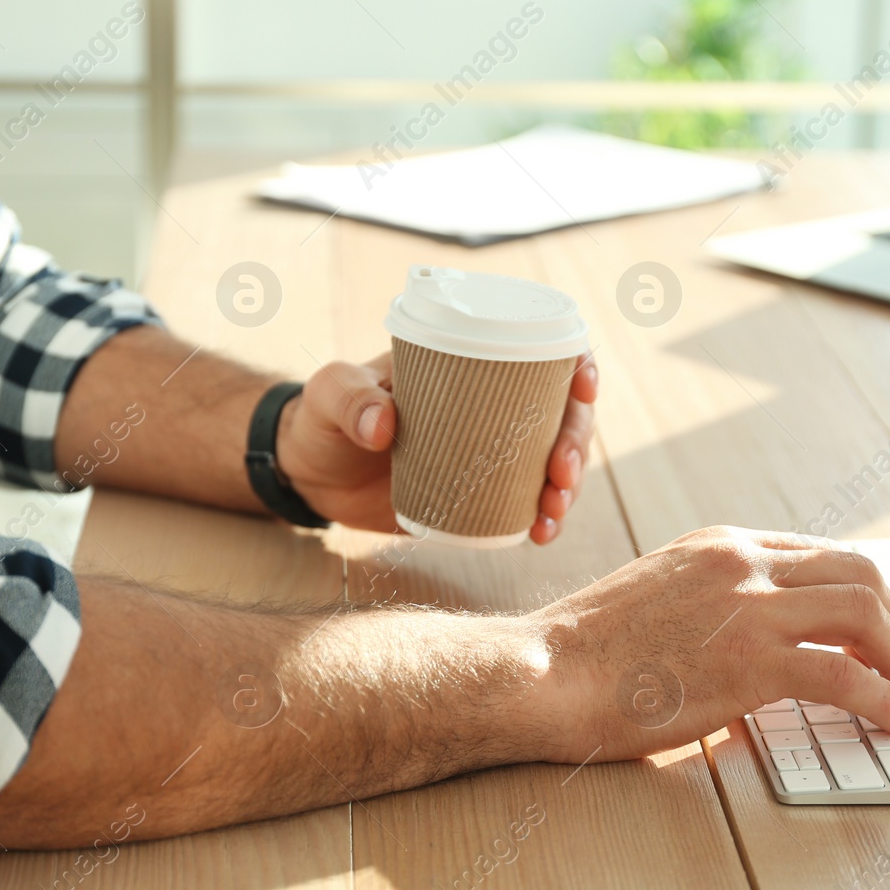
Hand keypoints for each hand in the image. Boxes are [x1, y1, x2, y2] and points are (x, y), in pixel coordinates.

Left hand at [275, 350, 598, 543]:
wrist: (307, 474)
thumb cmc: (320, 416)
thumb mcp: (329, 394)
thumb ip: (350, 399)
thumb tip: (386, 425)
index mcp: (468, 366)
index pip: (540, 353)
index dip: (576, 365)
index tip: (582, 387)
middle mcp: (491, 407)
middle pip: (560, 414)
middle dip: (576, 443)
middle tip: (560, 474)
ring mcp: (489, 453)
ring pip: (552, 462)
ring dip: (568, 487)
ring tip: (552, 513)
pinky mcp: (479, 496)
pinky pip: (525, 504)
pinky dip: (542, 519)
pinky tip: (541, 535)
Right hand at [517, 526, 889, 762]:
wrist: (547, 672)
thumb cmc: (586, 653)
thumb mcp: (656, 598)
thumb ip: (710, 607)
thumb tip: (750, 649)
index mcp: (719, 545)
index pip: (820, 553)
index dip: (863, 595)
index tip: (878, 631)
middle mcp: (742, 562)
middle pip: (859, 572)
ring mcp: (750, 607)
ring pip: (866, 610)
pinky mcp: (752, 662)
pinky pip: (847, 675)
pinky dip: (882, 698)